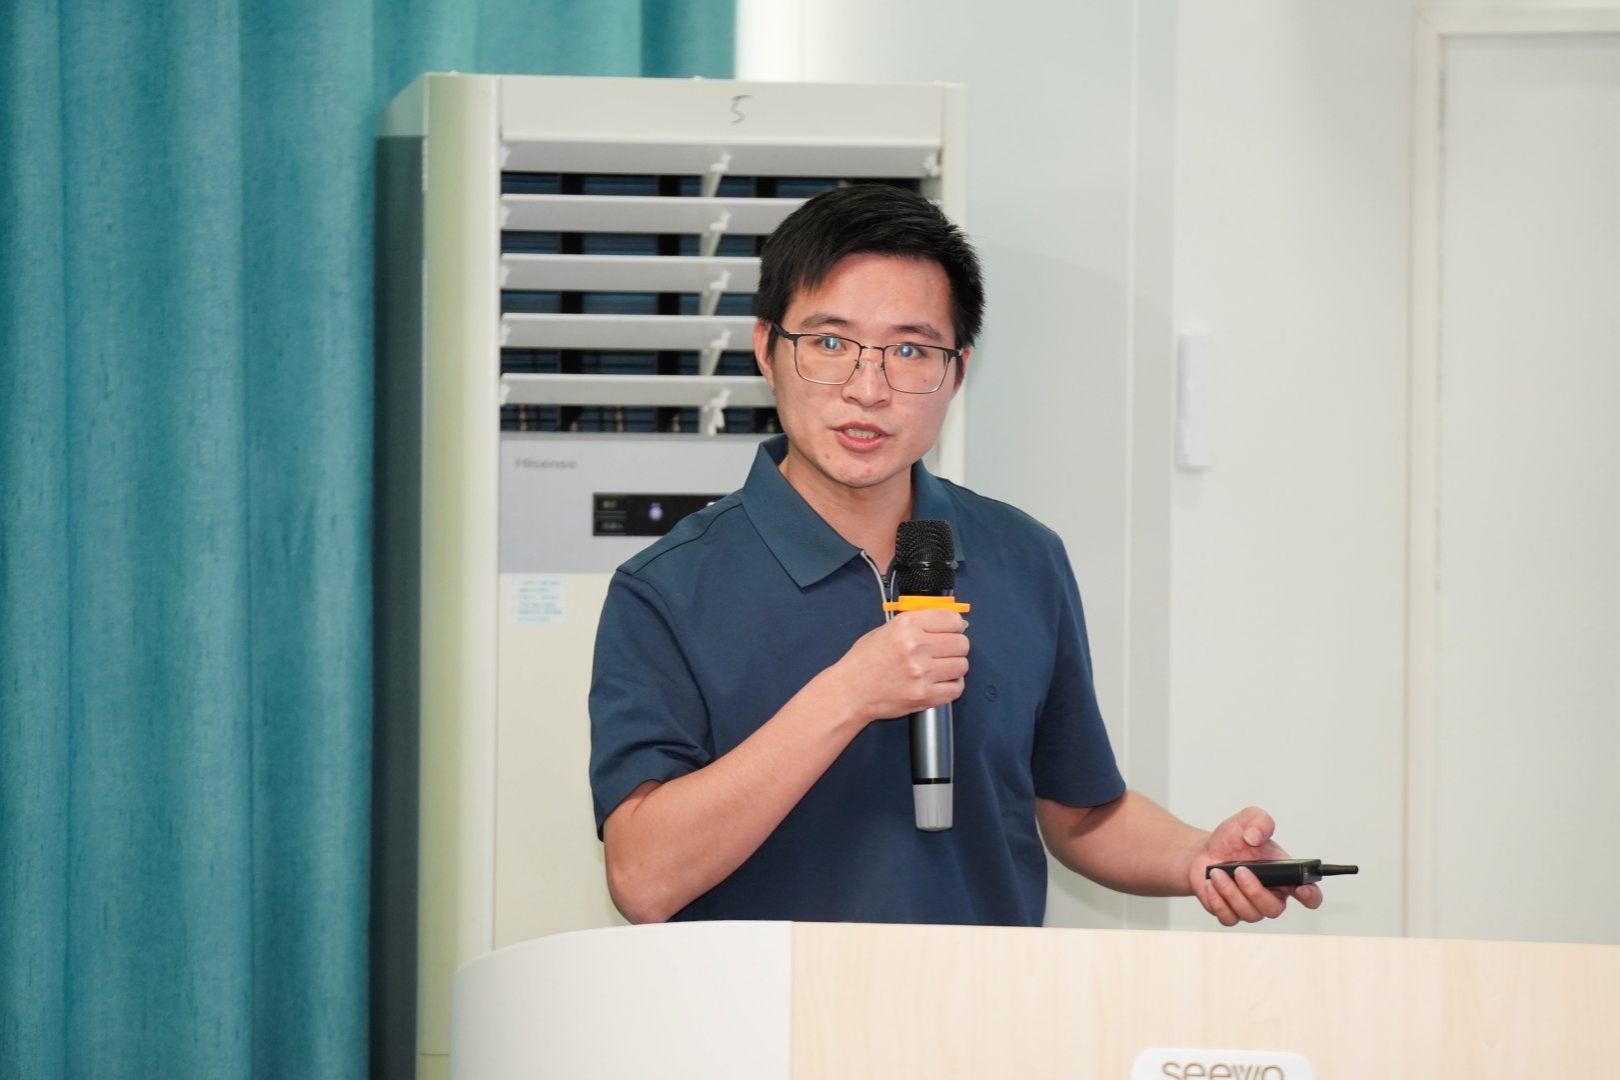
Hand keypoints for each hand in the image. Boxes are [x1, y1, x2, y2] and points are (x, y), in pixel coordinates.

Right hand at [830, 609, 968, 723]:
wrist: (850, 691)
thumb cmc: (865, 660)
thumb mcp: (887, 628)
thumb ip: (919, 622)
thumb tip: (955, 622)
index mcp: (907, 625)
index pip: (952, 619)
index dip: (955, 625)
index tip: (952, 630)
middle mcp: (916, 646)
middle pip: (961, 643)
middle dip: (956, 646)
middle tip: (944, 651)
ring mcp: (922, 673)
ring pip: (962, 665)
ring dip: (954, 666)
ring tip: (939, 668)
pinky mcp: (925, 696)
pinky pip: (956, 688)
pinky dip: (951, 685)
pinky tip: (939, 682)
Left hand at [1189, 807, 1323, 925]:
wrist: (1204, 851)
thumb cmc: (1233, 840)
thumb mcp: (1246, 820)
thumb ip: (1259, 820)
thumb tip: (1256, 836)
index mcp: (1285, 876)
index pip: (1309, 895)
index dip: (1311, 896)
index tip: (1301, 889)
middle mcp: (1271, 895)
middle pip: (1274, 909)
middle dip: (1255, 890)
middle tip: (1239, 870)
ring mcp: (1251, 907)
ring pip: (1250, 914)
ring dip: (1231, 892)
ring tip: (1218, 872)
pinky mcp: (1231, 914)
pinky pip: (1228, 918)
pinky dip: (1217, 901)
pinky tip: (1211, 884)